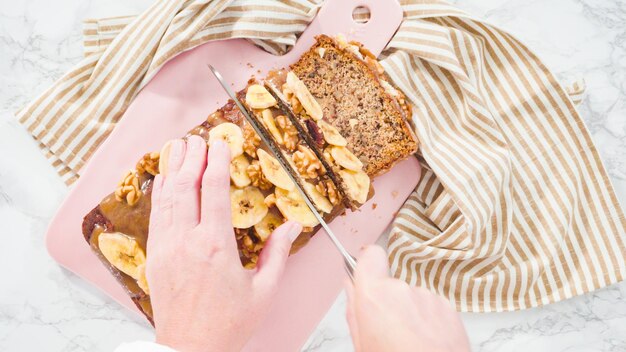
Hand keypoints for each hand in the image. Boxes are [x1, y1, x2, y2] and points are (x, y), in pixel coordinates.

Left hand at [146, 136, 301, 351]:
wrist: (190, 350)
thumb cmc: (229, 325)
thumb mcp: (263, 291)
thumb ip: (277, 254)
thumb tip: (293, 226)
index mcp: (215, 246)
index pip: (214, 190)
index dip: (217, 162)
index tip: (221, 143)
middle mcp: (186, 241)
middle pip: (186, 187)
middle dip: (192, 158)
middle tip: (199, 138)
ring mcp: (166, 248)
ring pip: (166, 198)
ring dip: (173, 170)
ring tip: (179, 148)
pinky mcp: (155, 257)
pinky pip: (155, 216)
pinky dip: (159, 194)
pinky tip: (162, 181)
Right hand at [346, 246, 469, 351]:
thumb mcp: (362, 343)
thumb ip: (354, 309)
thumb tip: (350, 286)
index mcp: (376, 296)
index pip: (370, 255)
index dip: (366, 260)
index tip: (364, 268)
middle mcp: (403, 290)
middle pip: (390, 284)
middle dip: (388, 302)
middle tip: (387, 330)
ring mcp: (428, 298)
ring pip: (412, 297)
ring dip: (409, 313)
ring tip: (409, 342)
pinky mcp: (449, 308)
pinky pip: (431, 307)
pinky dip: (428, 321)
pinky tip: (425, 342)